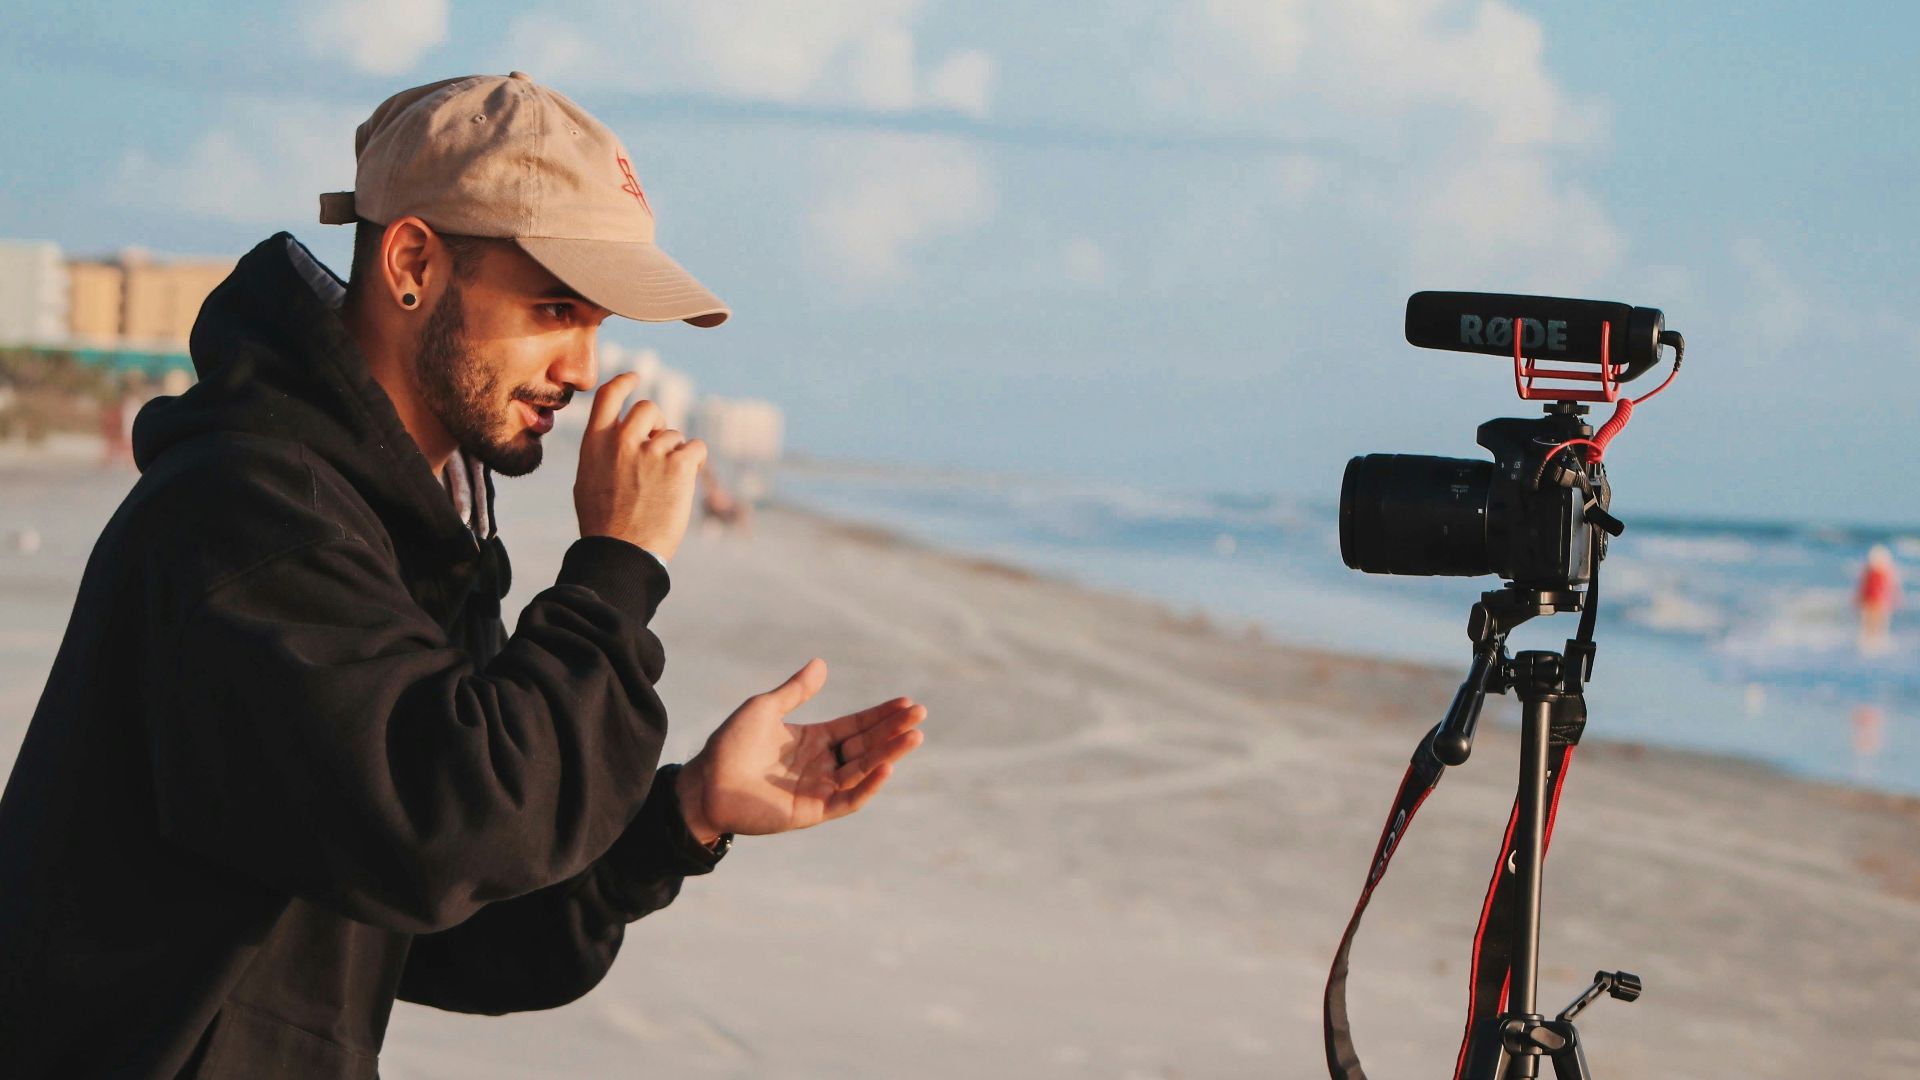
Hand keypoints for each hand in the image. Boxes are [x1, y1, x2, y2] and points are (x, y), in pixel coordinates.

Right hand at [574, 372, 706, 560]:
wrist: (622, 552)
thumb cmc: (603, 525)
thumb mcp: (587, 481)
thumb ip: (602, 453)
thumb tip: (615, 435)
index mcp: (596, 442)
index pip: (609, 395)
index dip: (624, 382)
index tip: (636, 377)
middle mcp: (623, 440)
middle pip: (649, 409)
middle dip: (658, 424)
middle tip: (659, 448)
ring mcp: (651, 451)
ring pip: (674, 435)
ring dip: (675, 454)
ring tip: (665, 486)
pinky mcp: (678, 465)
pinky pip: (696, 447)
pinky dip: (696, 460)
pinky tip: (688, 478)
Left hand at [675, 659, 925, 842]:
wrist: (706, 782)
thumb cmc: (730, 744)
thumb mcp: (766, 708)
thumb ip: (796, 690)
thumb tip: (822, 663)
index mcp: (814, 740)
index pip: (857, 726)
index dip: (881, 715)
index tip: (906, 703)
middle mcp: (822, 765)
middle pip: (866, 746)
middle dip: (893, 731)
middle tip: (919, 715)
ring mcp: (819, 789)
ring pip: (863, 770)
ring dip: (889, 754)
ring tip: (913, 736)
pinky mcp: (812, 811)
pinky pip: (847, 799)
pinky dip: (868, 785)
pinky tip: (885, 767)